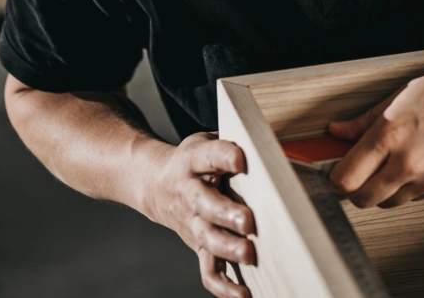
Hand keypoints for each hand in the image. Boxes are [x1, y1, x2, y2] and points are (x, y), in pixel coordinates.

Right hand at [144, 132, 255, 297]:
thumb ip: (229, 145)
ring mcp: (193, 223)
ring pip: (207, 239)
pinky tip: (242, 294)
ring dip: (228, 249)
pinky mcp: (198, 246)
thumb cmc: (193, 161)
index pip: (208, 155)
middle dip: (226, 214)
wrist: (155, 184)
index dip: (224, 156)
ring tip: (249, 255)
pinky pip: (208, 270)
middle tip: (248, 221)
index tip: (241, 159)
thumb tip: (268, 146)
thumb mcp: (205, 141)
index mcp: (192, 161)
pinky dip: (223, 285)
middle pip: (205, 204)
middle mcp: (190, 194)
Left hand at [327, 61, 423, 208]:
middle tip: (357, 169)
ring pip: (388, 201)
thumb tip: (339, 131)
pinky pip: (416, 196)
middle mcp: (407, 161)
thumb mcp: (406, 93)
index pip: (344, 177)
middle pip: (361, 199)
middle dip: (354, 188)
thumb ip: (367, 117)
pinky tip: (418, 162)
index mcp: (391, 133)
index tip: (333, 169)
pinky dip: (409, 186)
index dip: (333, 177)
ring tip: (389, 163)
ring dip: (382, 189)